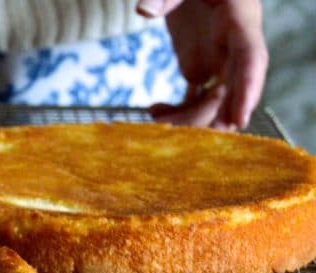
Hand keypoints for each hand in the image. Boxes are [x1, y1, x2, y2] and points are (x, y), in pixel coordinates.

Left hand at [136, 0, 267, 129]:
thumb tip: (144, 10)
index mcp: (239, 20)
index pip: (251, 59)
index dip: (247, 91)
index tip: (237, 121)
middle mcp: (233, 46)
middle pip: (231, 91)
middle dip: (208, 118)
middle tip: (176, 137)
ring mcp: (217, 59)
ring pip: (212, 101)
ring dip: (188, 119)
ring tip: (154, 122)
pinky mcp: (200, 65)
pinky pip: (195, 97)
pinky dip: (178, 111)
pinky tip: (154, 111)